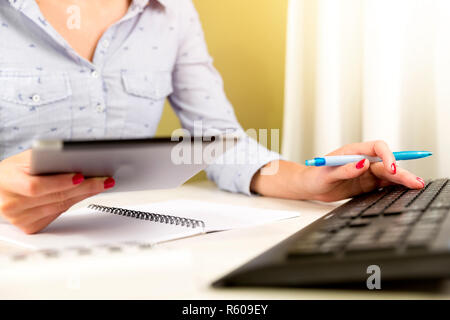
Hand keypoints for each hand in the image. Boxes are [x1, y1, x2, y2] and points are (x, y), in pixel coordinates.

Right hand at [0, 150, 114, 233]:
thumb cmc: (12, 171)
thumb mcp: (22, 159)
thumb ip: (45, 159)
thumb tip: (77, 159)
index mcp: (7, 182)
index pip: (36, 186)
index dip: (60, 182)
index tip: (80, 176)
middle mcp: (11, 204)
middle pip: (55, 197)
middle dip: (84, 188)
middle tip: (104, 180)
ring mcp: (20, 219)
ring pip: (60, 207)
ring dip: (84, 195)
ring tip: (101, 184)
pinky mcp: (29, 228)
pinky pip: (57, 214)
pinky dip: (73, 203)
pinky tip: (85, 194)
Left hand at [251, 140, 424, 201]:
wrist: (310, 186)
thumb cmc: (315, 176)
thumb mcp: (327, 174)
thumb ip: (345, 169)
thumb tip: (363, 163)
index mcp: (354, 151)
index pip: (377, 148)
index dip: (388, 156)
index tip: (392, 169)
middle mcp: (363, 160)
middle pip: (387, 162)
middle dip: (401, 170)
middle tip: (414, 181)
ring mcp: (366, 172)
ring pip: (388, 174)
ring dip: (403, 178)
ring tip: (417, 185)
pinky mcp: (367, 183)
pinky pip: (384, 184)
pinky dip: (395, 186)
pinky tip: (406, 190)